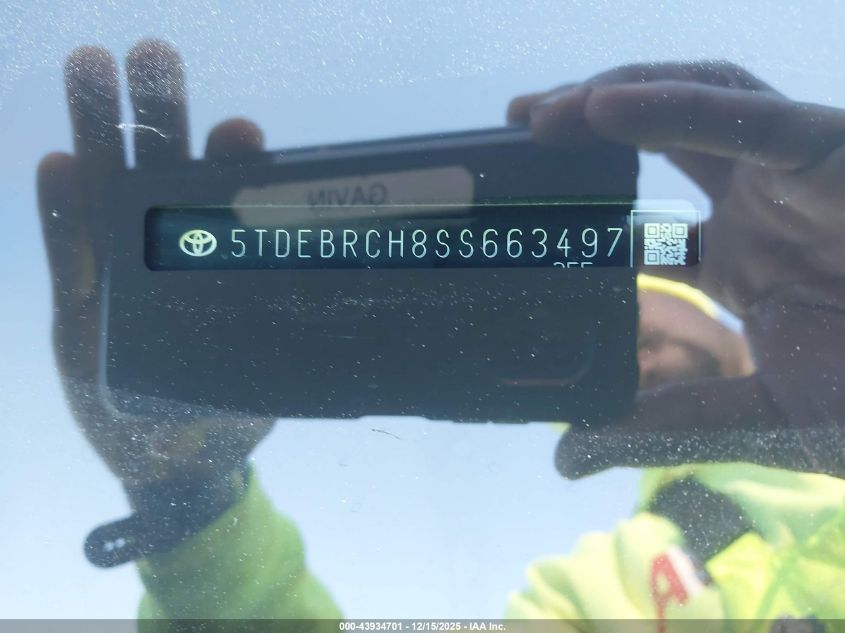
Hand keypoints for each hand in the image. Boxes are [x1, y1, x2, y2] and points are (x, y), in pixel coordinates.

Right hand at [37, 41, 272, 495]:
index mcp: (220, 269)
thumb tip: (345, 291)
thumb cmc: (231, 412)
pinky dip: (62, 213)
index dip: (232, 167)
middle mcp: (169, 262)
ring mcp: (120, 281)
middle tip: (155, 55)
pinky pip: (69, 257)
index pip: (225, 207)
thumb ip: (288, 335)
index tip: (241, 131)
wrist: (174, 464)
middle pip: (160, 177)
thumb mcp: (268, 375)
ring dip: (100, 136)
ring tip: (92, 67)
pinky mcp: (79, 312)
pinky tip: (58, 162)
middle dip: (157, 116)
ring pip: (107, 199)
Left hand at [510, 62, 844, 477]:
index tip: (520, 212)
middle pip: (656, 137)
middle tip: (514, 130)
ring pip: (692, 103)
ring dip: (614, 97)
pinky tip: (601, 105)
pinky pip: (744, 115)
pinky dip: (671, 105)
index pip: (640, 220)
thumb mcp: (757, 416)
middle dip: (584, 125)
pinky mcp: (830, 150)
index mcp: (740, 259)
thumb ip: (664, 425)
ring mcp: (792, 174)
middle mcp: (760, 205)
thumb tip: (565, 453)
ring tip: (538, 114)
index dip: (579, 209)